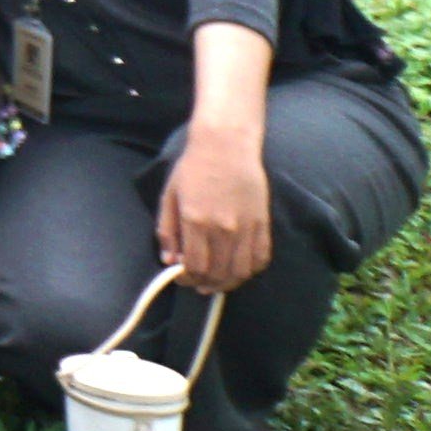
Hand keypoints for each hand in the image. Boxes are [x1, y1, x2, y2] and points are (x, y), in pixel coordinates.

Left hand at [159, 116, 274, 293]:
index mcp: (196, 221)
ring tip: (216, 282)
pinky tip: (237, 270)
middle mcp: (224, 229)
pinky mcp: (263, 225)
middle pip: (218, 273)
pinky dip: (249, 271)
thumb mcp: (169, 196)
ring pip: (240, 272)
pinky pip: (260, 259)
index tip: (180, 277)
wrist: (226, 146)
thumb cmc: (193, 168)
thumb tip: (169, 261)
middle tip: (197, 283)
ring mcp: (246, 228)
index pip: (195, 266)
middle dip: (204, 284)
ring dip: (227, 283)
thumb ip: (167, 231)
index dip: (186, 278)